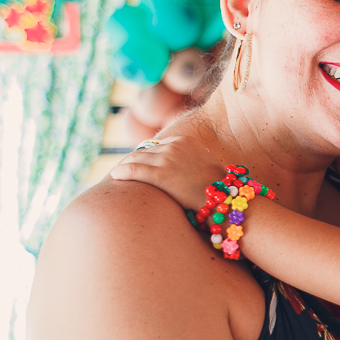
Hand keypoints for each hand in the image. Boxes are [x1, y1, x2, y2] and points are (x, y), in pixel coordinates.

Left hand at [110, 135, 226, 209]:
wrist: (224, 198)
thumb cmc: (216, 188)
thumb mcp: (204, 166)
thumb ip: (189, 162)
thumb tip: (179, 169)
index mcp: (185, 141)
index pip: (157, 145)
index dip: (145, 154)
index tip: (136, 162)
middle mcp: (175, 146)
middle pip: (145, 151)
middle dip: (131, 159)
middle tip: (121, 168)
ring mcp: (167, 159)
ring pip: (136, 159)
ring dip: (123, 166)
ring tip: (115, 173)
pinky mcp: (160, 174)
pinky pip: (133, 170)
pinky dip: (121, 172)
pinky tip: (114, 177)